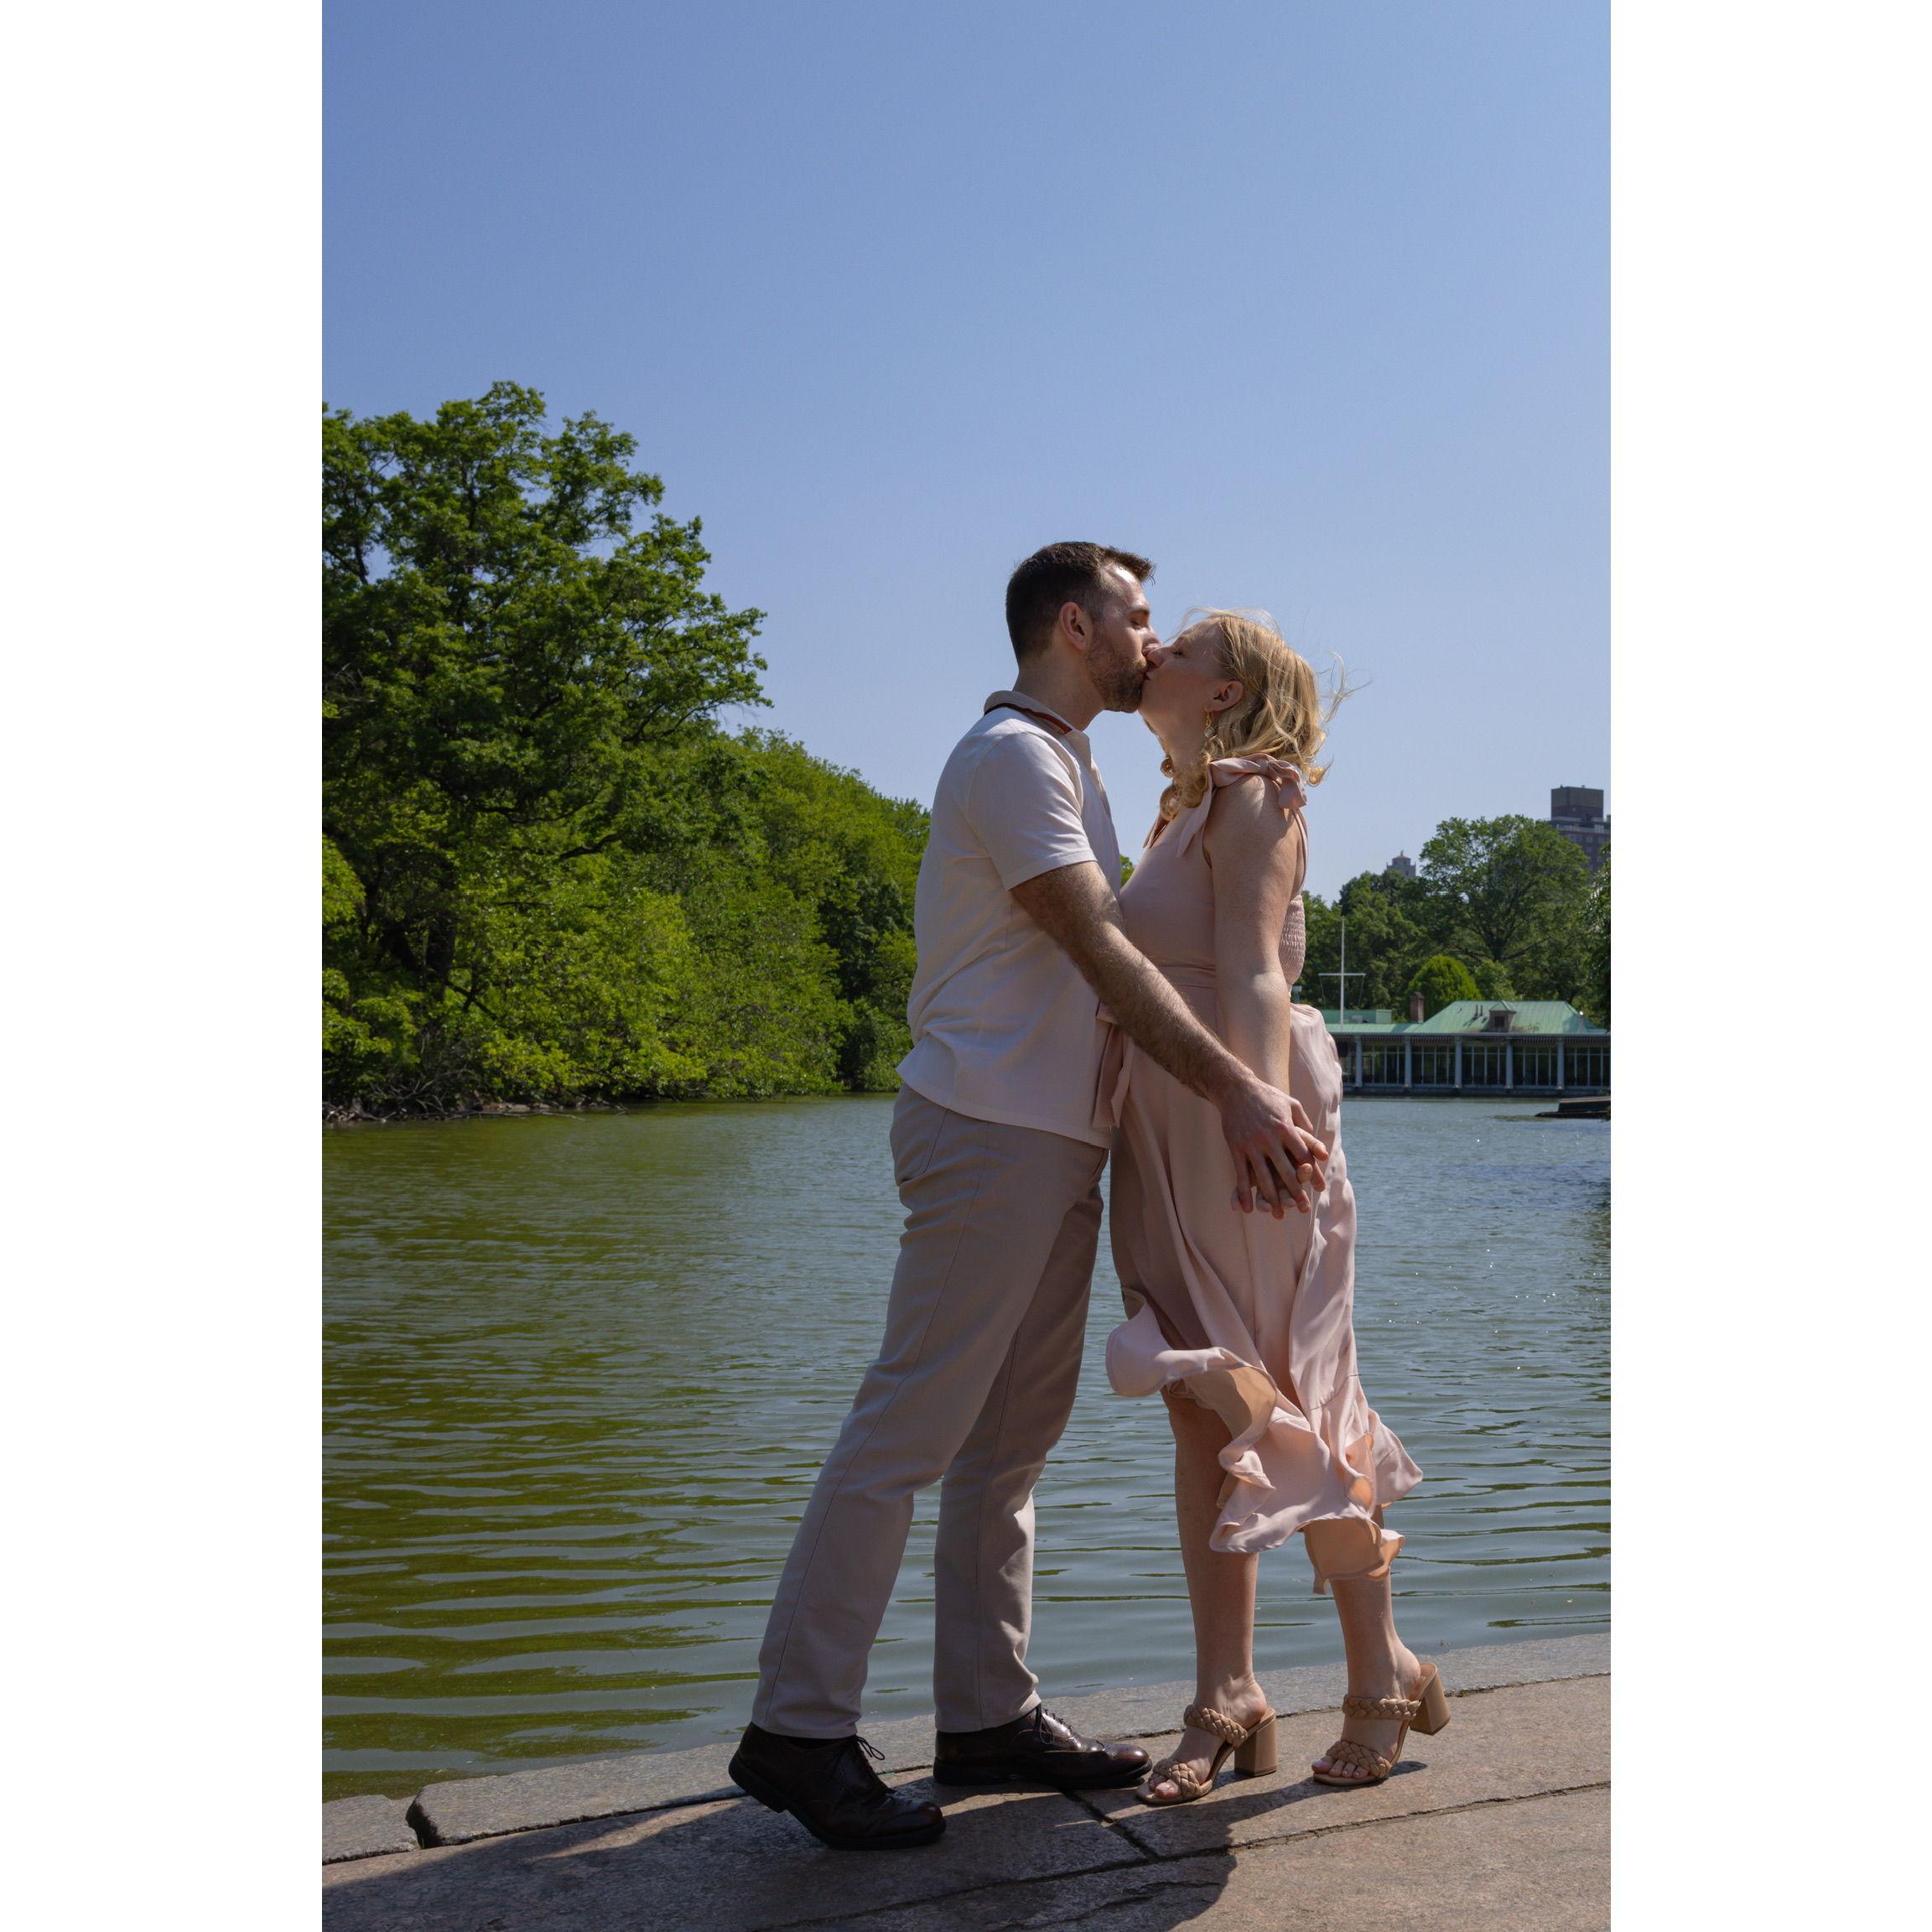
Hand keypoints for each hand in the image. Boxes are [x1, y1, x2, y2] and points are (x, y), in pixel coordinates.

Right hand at [1216, 1077, 1327, 1215]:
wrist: (1236, 1089)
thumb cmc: (1267, 1096)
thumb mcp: (1291, 1104)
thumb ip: (1304, 1124)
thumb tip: (1316, 1144)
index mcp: (1286, 1128)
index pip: (1303, 1156)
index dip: (1312, 1174)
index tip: (1318, 1189)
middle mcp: (1270, 1138)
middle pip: (1286, 1171)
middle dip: (1296, 1192)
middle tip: (1304, 1209)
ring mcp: (1251, 1144)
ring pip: (1263, 1177)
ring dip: (1272, 1198)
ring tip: (1279, 1214)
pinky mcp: (1236, 1147)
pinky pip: (1240, 1174)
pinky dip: (1244, 1193)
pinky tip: (1248, 1209)